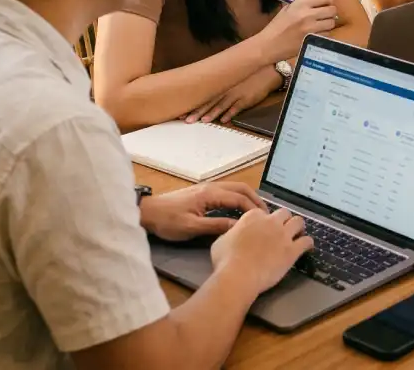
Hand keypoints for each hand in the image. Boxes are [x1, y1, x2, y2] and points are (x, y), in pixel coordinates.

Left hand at [140, 181, 265, 241]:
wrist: (147, 213)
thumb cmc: (168, 221)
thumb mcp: (192, 227)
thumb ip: (216, 226)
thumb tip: (239, 227)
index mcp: (211, 194)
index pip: (239, 198)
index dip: (253, 208)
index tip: (265, 220)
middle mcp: (212, 187)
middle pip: (241, 188)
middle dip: (255, 199)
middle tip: (266, 214)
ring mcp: (207, 188)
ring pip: (234, 189)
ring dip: (247, 198)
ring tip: (256, 213)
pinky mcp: (203, 193)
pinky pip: (227, 192)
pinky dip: (238, 199)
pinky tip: (239, 211)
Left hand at [184, 66, 282, 123]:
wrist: (266, 72)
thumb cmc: (248, 75)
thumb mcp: (232, 78)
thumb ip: (220, 86)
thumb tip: (207, 93)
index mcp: (221, 86)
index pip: (203, 96)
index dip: (193, 105)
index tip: (181, 113)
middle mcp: (226, 90)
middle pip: (209, 102)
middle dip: (198, 112)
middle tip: (187, 120)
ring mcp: (236, 95)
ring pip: (221, 105)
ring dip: (212, 113)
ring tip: (203, 121)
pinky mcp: (247, 99)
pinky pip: (237, 107)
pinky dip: (230, 113)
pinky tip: (224, 120)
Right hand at [210, 206, 313, 296]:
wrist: (238, 275)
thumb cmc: (225, 260)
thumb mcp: (221, 240)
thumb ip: (232, 233)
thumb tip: (235, 233)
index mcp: (253, 216)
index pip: (263, 213)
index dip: (264, 221)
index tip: (263, 229)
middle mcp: (270, 222)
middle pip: (284, 213)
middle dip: (284, 220)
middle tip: (282, 230)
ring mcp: (283, 235)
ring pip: (299, 222)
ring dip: (298, 227)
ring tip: (297, 234)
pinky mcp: (292, 250)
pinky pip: (307, 241)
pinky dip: (308, 243)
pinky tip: (307, 247)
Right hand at [256, 0, 338, 59]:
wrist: (269, 45)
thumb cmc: (276, 26)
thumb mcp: (287, 9)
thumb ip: (303, 3)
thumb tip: (319, 0)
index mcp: (300, 4)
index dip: (328, 1)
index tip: (326, 5)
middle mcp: (308, 14)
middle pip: (332, 10)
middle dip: (330, 13)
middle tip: (325, 16)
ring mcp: (311, 28)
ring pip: (331, 23)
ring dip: (328, 24)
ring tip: (321, 26)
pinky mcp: (313, 40)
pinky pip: (327, 34)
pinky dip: (324, 34)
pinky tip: (317, 34)